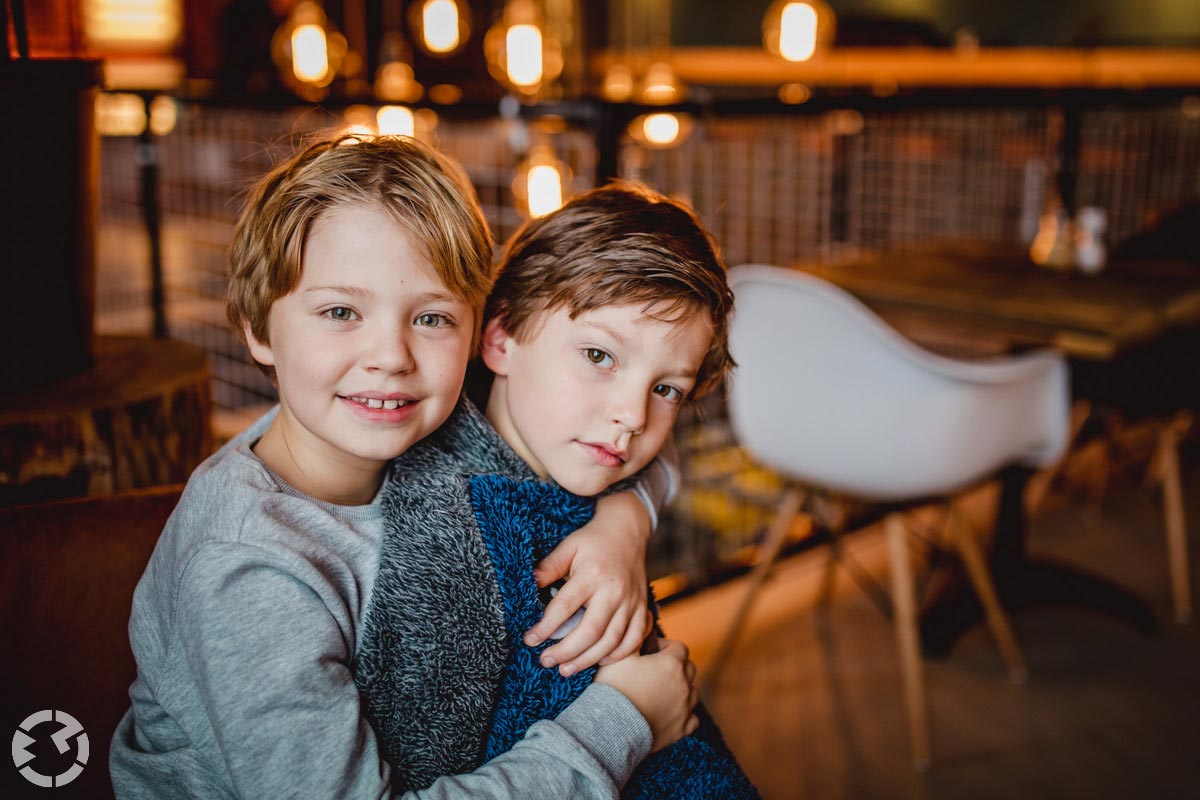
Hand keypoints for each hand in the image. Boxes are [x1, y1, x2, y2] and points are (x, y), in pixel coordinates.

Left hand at [524, 491, 652, 675]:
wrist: (628, 532)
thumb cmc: (592, 541)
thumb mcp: (568, 546)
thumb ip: (549, 566)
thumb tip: (528, 584)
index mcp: (592, 575)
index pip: (565, 607)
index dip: (546, 627)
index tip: (529, 640)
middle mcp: (614, 591)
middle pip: (591, 630)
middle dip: (566, 651)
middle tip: (545, 661)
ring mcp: (631, 602)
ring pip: (612, 640)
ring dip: (588, 659)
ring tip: (565, 669)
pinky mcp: (642, 608)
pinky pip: (635, 638)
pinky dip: (618, 655)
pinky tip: (598, 661)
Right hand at [595, 638, 698, 752]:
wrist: (612, 728)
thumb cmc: (615, 689)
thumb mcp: (621, 655)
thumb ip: (636, 635)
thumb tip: (644, 618)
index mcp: (671, 664)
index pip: (679, 647)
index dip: (666, 646)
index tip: (651, 652)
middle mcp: (684, 684)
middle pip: (689, 667)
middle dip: (676, 665)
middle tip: (655, 670)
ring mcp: (685, 707)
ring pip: (693, 692)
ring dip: (682, 688)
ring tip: (661, 691)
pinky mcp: (682, 728)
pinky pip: (692, 718)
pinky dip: (684, 714)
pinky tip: (671, 713)